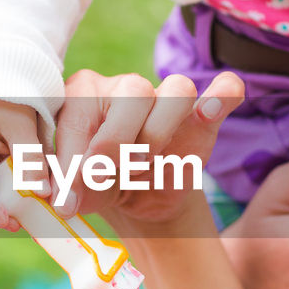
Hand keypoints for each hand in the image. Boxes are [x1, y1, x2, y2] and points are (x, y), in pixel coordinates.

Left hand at [54, 68, 243, 224]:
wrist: (136, 197)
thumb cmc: (99, 183)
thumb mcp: (80, 188)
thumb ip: (73, 188)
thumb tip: (64, 202)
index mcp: (84, 93)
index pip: (77, 113)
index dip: (71, 160)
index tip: (66, 201)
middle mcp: (125, 86)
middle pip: (132, 94)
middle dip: (115, 141)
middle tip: (105, 177)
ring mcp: (165, 97)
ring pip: (177, 91)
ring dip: (158, 132)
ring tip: (140, 165)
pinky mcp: (200, 117)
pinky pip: (224, 90)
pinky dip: (222, 96)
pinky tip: (210, 112)